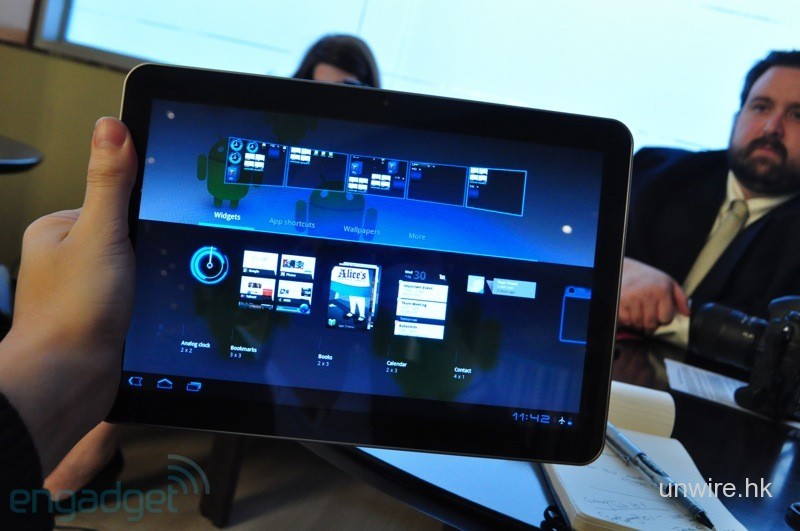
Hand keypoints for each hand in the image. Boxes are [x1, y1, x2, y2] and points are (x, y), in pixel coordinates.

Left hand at [0, 117, 136, 472]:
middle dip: (144, 251)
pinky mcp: (98, 314)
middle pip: (125, 234)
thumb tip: (113, 127)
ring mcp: (81, 287)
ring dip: (145, 278)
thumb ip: (110, 182)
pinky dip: (142, 300)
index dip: (140, 214)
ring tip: (138, 294)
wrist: (69, 382)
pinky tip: (141, 311)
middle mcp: (64, 257)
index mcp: (56, 229)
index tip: (151, 231)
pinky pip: (131, 294)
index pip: (112, 200)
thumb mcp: (101, 235)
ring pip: (132, 267)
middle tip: (142, 270)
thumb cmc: (74, 313)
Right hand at [618, 257, 689, 334]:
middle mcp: (647, 294)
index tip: (659, 314)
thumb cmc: (646, 277)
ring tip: (637, 313)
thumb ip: (680, 298)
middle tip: (647, 318)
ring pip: (637, 324)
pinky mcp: (619, 302)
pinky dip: (626, 320)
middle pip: (651, 323)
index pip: (666, 318)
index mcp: (662, 290)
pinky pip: (625, 321)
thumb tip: (687, 313)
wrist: (623, 268)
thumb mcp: (667, 282)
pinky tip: (628, 311)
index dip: (663, 319)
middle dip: (650, 324)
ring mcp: (632, 298)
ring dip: (637, 323)